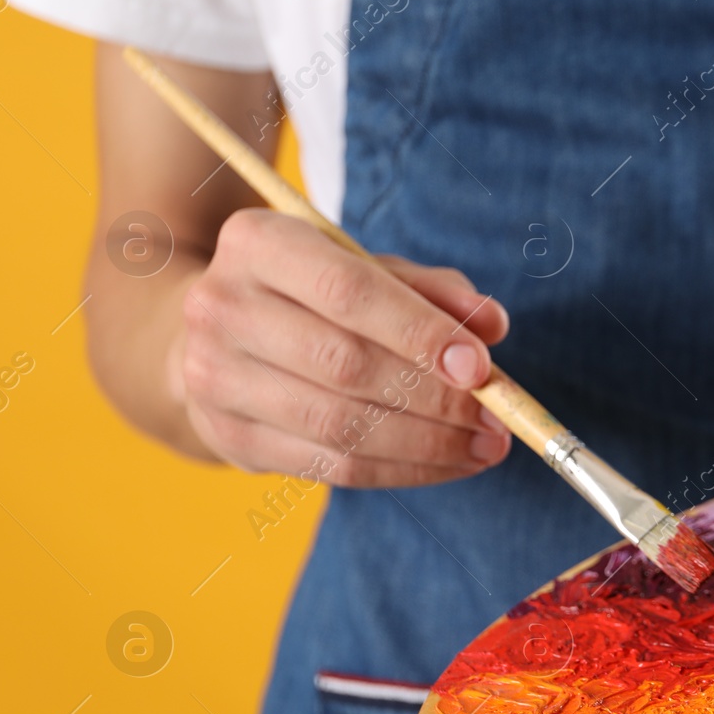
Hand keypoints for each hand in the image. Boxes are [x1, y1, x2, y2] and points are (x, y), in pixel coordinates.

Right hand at [171, 208, 511, 486]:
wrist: (223, 336)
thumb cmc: (315, 295)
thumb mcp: (371, 269)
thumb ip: (434, 291)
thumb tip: (491, 325)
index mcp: (257, 243)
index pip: (347, 291)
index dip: (420, 332)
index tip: (480, 367)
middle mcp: (222, 307)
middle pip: (344, 364)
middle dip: (435, 399)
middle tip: (498, 419)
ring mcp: (215, 378)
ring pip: (340, 425)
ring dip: (427, 444)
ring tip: (485, 447)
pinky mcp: (230, 437)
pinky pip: (331, 467)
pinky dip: (401, 470)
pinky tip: (448, 463)